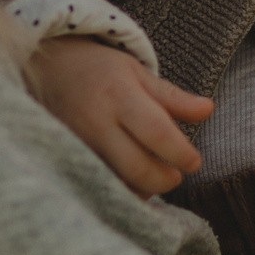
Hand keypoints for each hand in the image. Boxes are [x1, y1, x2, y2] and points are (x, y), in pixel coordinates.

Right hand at [26, 36, 214, 196]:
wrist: (46, 66)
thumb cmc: (99, 68)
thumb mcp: (138, 73)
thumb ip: (173, 97)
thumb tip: (208, 110)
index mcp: (120, 96)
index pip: (158, 134)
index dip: (181, 154)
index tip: (194, 161)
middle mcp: (96, 122)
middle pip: (138, 167)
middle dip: (164, 180)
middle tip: (176, 176)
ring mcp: (78, 143)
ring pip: (117, 182)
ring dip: (143, 188)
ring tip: (155, 177)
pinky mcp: (66, 156)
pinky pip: (97, 182)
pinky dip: (119, 187)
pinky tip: (130, 181)